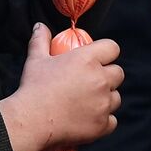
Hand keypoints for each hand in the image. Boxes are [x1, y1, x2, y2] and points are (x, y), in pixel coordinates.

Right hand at [0, 23, 123, 150]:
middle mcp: (100, 79)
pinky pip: (112, 120)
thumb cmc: (34, 88)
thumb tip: (40, 26)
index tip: (97, 59)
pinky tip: (88, 118)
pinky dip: (103, 120)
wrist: (31, 120)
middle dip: (107, 76)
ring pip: (116, 97)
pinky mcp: (102, 124)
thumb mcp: (36, 59)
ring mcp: (103, 103)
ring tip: (87, 102)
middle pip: (118, 73)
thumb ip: (41, 40)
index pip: (113, 48)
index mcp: (87, 59)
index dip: (106, 53)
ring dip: (105, 98)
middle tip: (90, 82)